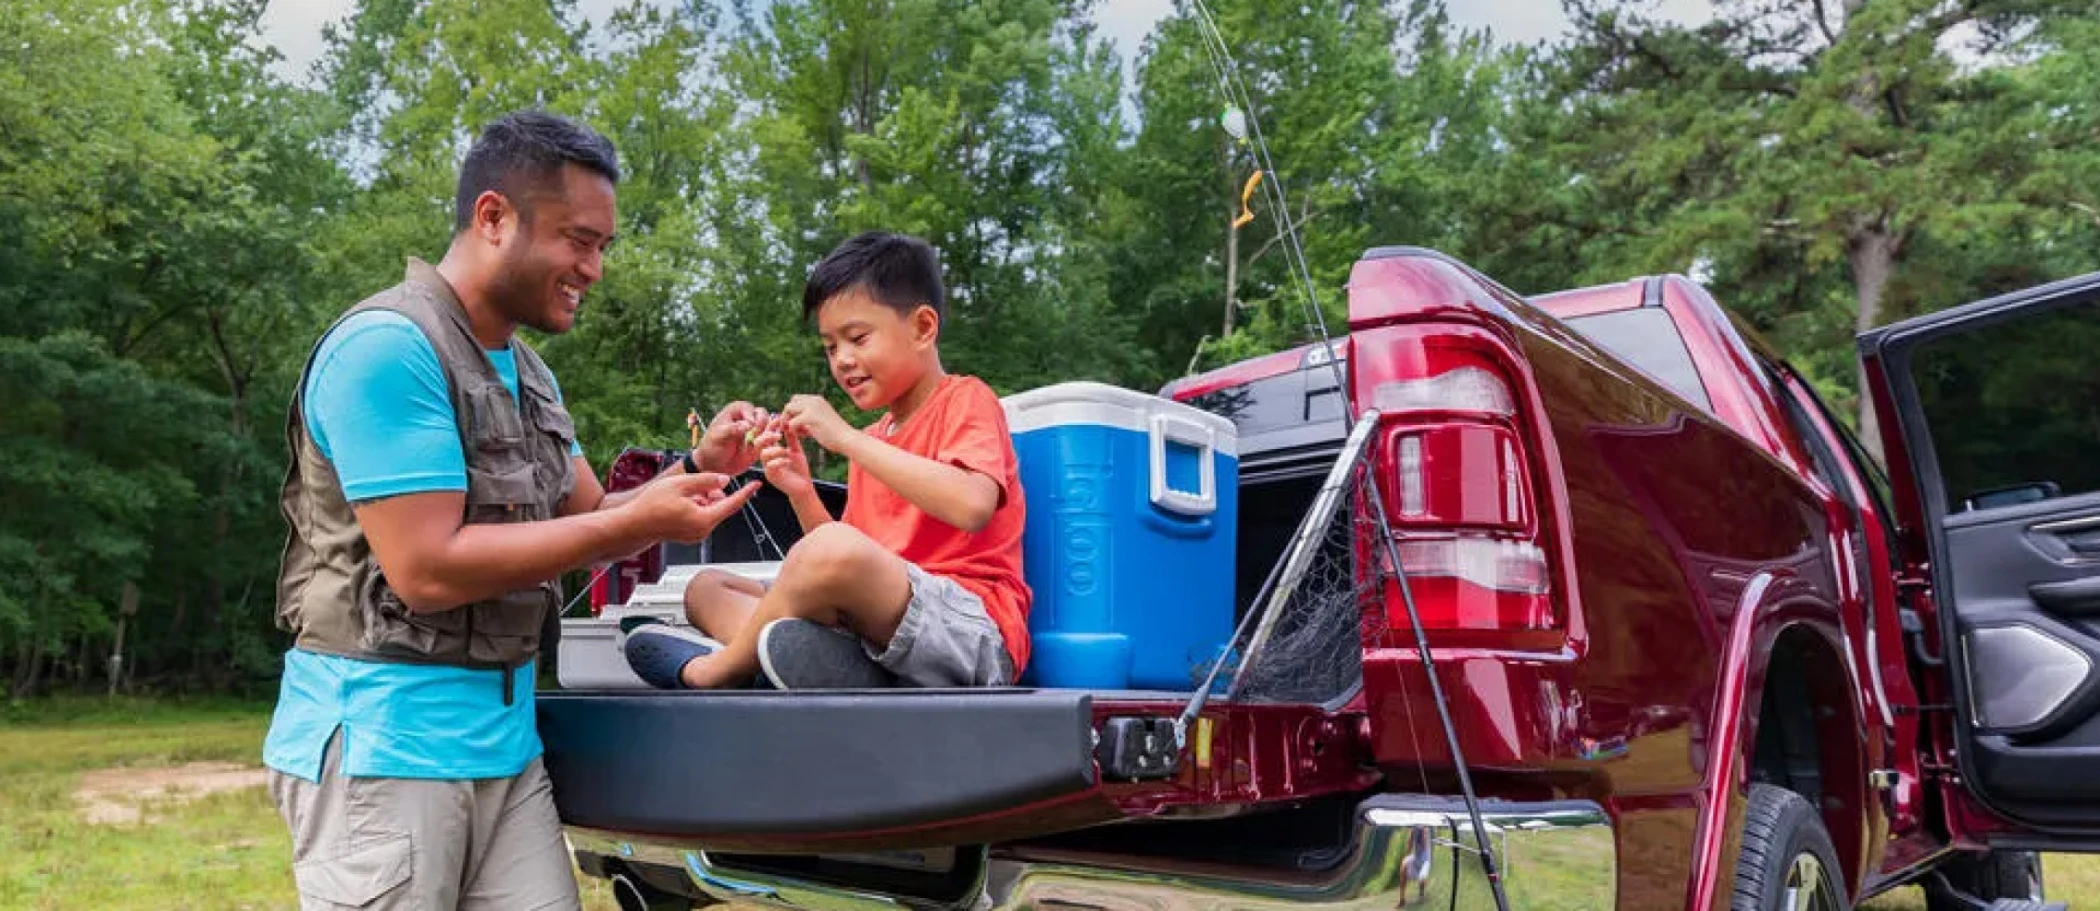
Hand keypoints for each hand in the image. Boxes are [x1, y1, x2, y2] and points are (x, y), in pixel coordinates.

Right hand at [628, 471, 761, 543]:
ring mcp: (696, 535)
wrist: (633, 525)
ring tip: (684, 493)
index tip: (757, 483)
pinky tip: (682, 501)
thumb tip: (725, 481)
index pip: (732, 503)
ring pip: (710, 511)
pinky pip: (701, 517)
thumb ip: (706, 481)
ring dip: (704, 499)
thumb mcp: (681, 484)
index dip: (746, 492)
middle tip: (698, 484)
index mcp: (704, 519)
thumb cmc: (652, 504)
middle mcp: (703, 531)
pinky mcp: (689, 536)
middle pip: (720, 506)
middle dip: (714, 493)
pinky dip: (697, 506)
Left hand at [695, 402, 768, 474]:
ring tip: (769, 437)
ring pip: (767, 426)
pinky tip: (772, 441)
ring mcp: (753, 432)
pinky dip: (772, 439)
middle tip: (757, 432)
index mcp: (733, 414)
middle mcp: (745, 420)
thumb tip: (747, 425)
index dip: (750, 414)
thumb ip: (732, 430)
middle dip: (762, 422)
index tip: (750, 424)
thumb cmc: (712, 448)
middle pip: (760, 414)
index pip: (746, 407)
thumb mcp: (718, 438)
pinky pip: (768, 440)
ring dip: (769, 430)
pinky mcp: (758, 444)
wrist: (714, 466)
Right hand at [756, 419, 814, 500]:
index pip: (764, 435)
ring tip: (786, 451)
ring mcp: (768, 468)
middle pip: (758, 443)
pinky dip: (780, 461)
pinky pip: (770, 466)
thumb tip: (788, 424)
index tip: (778, 420)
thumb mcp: (796, 451)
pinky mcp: (772, 477)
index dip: (769, 427)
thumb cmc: (799, 470)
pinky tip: (788, 461)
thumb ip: (791, 439)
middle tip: (778, 435)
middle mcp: (767, 459)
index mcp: (772, 451)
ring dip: (775, 449)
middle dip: (767, 436)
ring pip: (763, 454)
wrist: (804, 487)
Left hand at [782, 393, 853, 451]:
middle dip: (787, 416)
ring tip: (799, 433)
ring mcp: (812, 407)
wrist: (847, 439)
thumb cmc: (835, 435)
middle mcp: (814, 400)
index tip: (793, 424)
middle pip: (790, 403)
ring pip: (788, 409)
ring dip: (788, 422)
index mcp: (817, 400)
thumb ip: (807, 418)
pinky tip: (804, 436)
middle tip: (790, 429)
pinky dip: (794, 430)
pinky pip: (792, 422)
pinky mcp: (811, 417)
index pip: (796, 400)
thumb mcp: (820, 421)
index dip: (792, 412)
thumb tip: (791, 421)